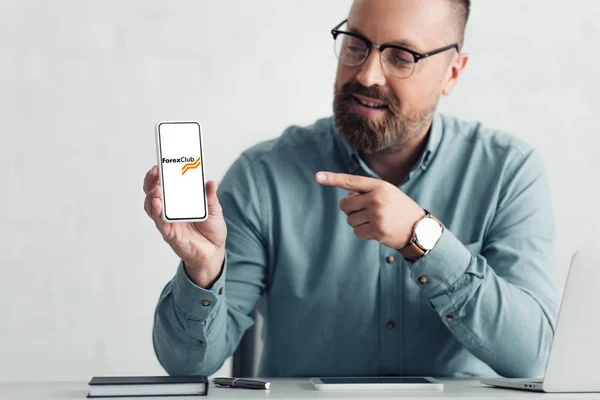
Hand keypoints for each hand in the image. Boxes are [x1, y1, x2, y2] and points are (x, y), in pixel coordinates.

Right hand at [143, 165, 226, 287]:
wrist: (214, 252)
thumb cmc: (211, 229)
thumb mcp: (215, 210)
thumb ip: (211, 197)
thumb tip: (210, 182)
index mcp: (179, 201)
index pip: (164, 185)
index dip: (159, 174)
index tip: (160, 163)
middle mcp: (170, 210)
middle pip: (153, 193)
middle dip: (151, 181)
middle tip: (155, 171)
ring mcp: (168, 222)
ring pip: (152, 207)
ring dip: (152, 196)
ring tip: (157, 189)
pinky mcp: (170, 235)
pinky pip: (160, 223)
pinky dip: (157, 213)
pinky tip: (158, 205)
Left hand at [316, 171, 425, 248]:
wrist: (419, 229)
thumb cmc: (399, 209)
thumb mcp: (387, 194)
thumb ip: (367, 192)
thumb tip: (347, 196)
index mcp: (379, 186)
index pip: (351, 180)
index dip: (333, 179)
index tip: (318, 176)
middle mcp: (376, 198)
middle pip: (345, 205)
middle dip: (350, 210)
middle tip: (364, 212)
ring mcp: (376, 215)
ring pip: (350, 220)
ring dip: (358, 223)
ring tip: (374, 222)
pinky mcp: (376, 230)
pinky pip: (357, 232)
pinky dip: (363, 233)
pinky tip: (376, 231)